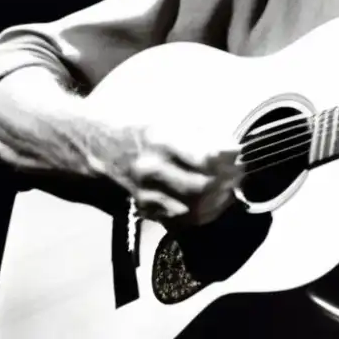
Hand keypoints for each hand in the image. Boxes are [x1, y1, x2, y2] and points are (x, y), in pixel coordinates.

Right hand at [80, 108, 242, 226]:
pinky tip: (213, 203)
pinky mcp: (146, 208)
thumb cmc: (143, 129)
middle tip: (238, 173)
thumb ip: (201, 133)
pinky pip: (181, 220)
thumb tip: (232, 149)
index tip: (236, 152)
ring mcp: (148, 192)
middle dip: (227, 182)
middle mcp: (153, 169)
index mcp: (160, 140)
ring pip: (193, 208)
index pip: (205, 158)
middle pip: (202, 187)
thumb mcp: (170, 118)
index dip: (227, 158)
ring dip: (219, 201)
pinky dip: (203, 214)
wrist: (101, 148)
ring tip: (229, 188)